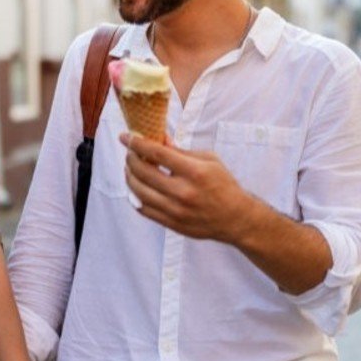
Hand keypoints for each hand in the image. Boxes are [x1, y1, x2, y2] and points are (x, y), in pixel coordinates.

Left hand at [120, 133, 254, 242]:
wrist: (234, 218)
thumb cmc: (223, 185)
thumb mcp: (209, 160)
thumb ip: (181, 151)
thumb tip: (158, 140)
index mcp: (194, 172)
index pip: (157, 153)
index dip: (137, 143)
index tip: (125, 137)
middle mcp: (183, 192)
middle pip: (143, 172)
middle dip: (131, 159)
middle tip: (129, 153)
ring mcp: (175, 210)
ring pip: (138, 192)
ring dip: (129, 177)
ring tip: (130, 169)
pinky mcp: (171, 223)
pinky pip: (143, 209)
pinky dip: (135, 196)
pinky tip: (136, 187)